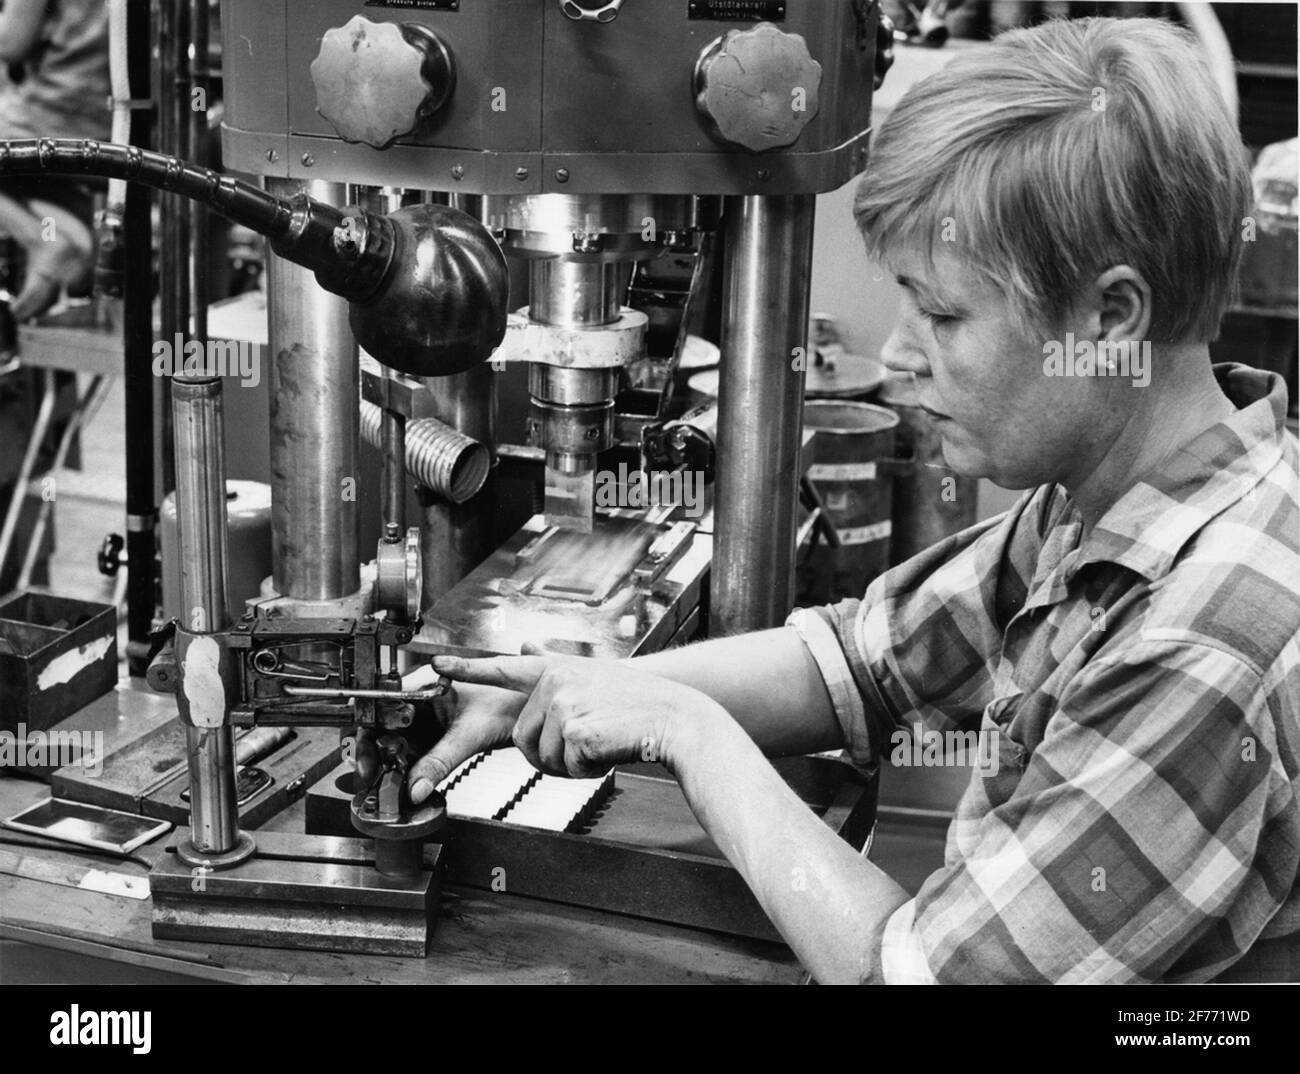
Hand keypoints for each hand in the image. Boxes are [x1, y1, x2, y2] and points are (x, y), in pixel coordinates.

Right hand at [353, 675, 525, 806]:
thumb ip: (440, 761)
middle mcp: (420, 698)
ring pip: (395, 740)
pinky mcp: (434, 733)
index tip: (367, 754)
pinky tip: (400, 779)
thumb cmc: (508, 703)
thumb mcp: (469, 735)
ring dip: (387, 760)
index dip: (370, 729)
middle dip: (374, 750)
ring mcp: (426, 716)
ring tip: (383, 780)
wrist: (529, 710)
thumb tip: (415, 787)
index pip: (383, 704)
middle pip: (383, 724)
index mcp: (424, 683)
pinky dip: (403, 765)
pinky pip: (411, 750)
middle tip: (371, 774)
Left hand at [430, 649, 727, 779]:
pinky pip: (564, 768)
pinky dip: (585, 771)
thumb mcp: (593, 675)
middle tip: (585, 745)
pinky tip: (608, 751)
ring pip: (541, 756)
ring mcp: (565, 705)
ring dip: (568, 764)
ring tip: (600, 744)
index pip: (504, 668)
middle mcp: (556, 682)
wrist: (674, 719)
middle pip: (524, 737)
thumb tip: (524, 650)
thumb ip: (554, 668)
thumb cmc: (637, 705)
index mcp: (557, 669)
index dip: (468, 669)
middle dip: (550, 753)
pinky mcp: (575, 731)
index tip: (436, 665)